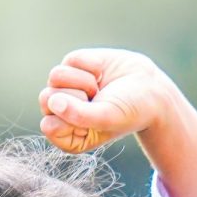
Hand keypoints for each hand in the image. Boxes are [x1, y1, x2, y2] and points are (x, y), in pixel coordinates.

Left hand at [38, 48, 177, 153]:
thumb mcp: (107, 118)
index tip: (94, 116)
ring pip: (55, 76)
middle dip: (76, 96)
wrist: (149, 87)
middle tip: (98, 99)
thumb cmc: (130, 110)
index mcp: (68, 136)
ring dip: (84, 80)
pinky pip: (70, 60)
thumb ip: (78, 116)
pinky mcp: (72, 66)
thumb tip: (53, 101)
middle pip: (46, 98)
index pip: (49, 125)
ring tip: (100, 88)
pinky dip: (90, 65)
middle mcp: (61, 113)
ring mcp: (65, 88)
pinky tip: (102, 73)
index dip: (71, 117)